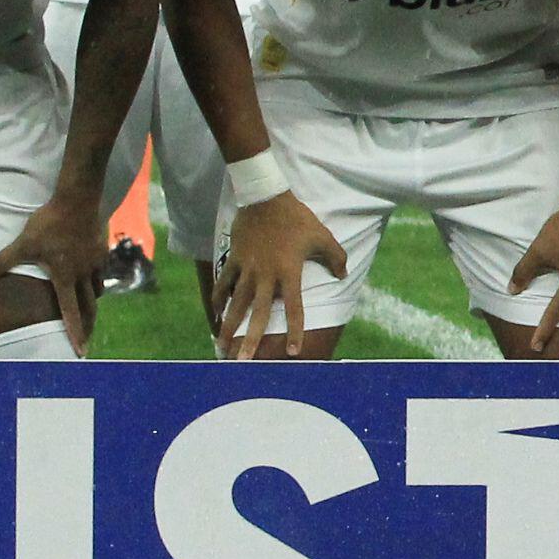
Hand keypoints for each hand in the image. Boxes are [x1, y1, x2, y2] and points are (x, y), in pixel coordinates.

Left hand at [0, 189, 110, 352]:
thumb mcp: (23, 243)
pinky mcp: (101, 250)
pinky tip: (92, 276)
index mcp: (64, 278)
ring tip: (88, 308)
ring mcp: (95, 262)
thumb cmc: (49, 224)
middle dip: (88, 326)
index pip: (70, 312)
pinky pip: (101, 271)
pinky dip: (96, 280)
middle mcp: (83, 274)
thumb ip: (4, 261)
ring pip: (97, 289)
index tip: (80, 351)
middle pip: (89, 307)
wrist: (78, 200)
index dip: (75, 332)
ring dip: (92, 302)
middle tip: (87, 340)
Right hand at [214, 188, 346, 357]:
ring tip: (221, 345)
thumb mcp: (322, 236)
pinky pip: (223, 283)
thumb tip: (342, 275)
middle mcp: (265, 275)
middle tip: (243, 362)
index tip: (292, 352)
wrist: (265, 196)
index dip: (294, 331)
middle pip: (256, 313)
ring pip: (235, 303)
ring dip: (228, 325)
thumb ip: (335, 257)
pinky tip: (216, 314)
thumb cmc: (297, 218)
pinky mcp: (234, 259)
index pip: (293, 308)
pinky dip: (218, 299)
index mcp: (289, 272)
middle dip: (249, 339)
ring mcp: (246, 268)